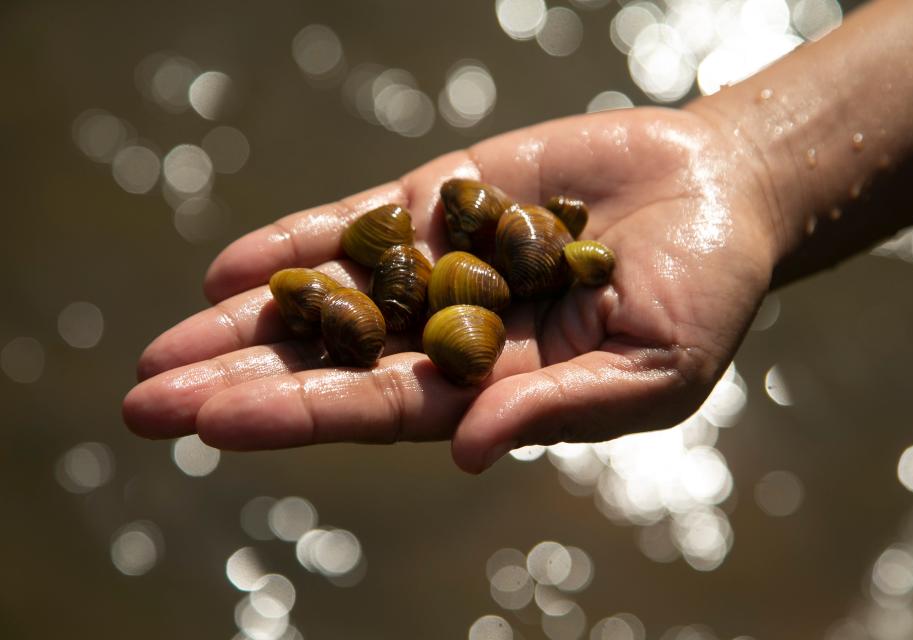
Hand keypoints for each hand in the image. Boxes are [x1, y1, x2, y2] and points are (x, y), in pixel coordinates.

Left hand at [122, 107, 776, 472]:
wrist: (714, 189)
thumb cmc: (703, 294)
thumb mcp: (648, 369)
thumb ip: (557, 408)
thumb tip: (463, 452)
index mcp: (494, 392)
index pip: (382, 413)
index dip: (302, 419)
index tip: (215, 426)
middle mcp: (450, 336)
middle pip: (330, 365)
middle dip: (241, 384)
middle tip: (144, 404)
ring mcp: (437, 266)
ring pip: (326, 300)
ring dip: (245, 324)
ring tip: (159, 353)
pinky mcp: (438, 201)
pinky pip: (354, 228)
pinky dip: (296, 246)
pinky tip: (230, 272)